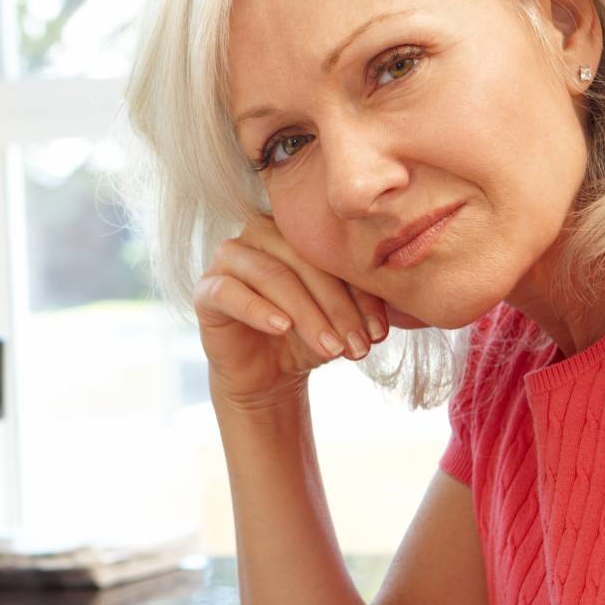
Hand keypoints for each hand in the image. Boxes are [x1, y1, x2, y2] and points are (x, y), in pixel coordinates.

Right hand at [194, 214, 389, 409]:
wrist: (269, 374)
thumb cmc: (308, 336)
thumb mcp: (341, 317)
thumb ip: (362, 299)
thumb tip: (396, 300)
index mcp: (296, 230)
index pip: (332, 252)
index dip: (360, 291)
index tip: (380, 332)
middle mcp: (260, 233)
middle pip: (303, 260)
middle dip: (336, 306)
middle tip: (358, 345)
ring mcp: (229, 257)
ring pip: (272, 276)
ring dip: (307, 314)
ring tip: (331, 349)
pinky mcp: (207, 288)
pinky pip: (230, 292)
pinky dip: (259, 309)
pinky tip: (283, 329)